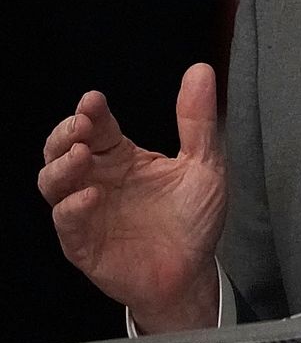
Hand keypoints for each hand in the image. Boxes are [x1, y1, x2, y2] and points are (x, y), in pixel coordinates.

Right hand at [38, 64, 226, 331]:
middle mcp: (98, 180)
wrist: (194, 272)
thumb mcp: (205, 163)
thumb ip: (197, 121)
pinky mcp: (84, 245)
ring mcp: (87, 212)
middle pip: (62, 150)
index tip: (93, 100)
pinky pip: (67, 225)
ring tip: (80, 155)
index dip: (90, 112)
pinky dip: (72, 209)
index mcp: (122, 157)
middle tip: (80, 125)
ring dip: (61, 167)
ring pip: (53, 184)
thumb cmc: (193, 218)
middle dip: (64, 134)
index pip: (96, 127)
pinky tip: (88, 196)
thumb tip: (201, 70)